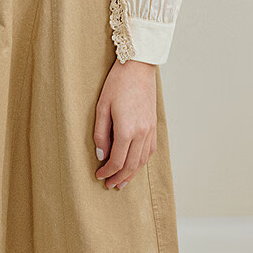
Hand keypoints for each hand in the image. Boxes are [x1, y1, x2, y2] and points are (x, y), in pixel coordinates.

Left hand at [93, 59, 157, 189]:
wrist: (138, 66)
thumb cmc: (117, 83)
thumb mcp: (102, 107)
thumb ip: (100, 133)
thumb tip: (101, 155)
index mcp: (127, 130)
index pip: (117, 161)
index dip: (107, 172)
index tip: (98, 175)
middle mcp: (142, 133)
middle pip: (131, 165)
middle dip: (119, 178)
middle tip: (109, 185)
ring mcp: (150, 129)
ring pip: (142, 161)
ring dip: (132, 173)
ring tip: (122, 181)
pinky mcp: (154, 125)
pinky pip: (150, 150)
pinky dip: (142, 162)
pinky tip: (135, 164)